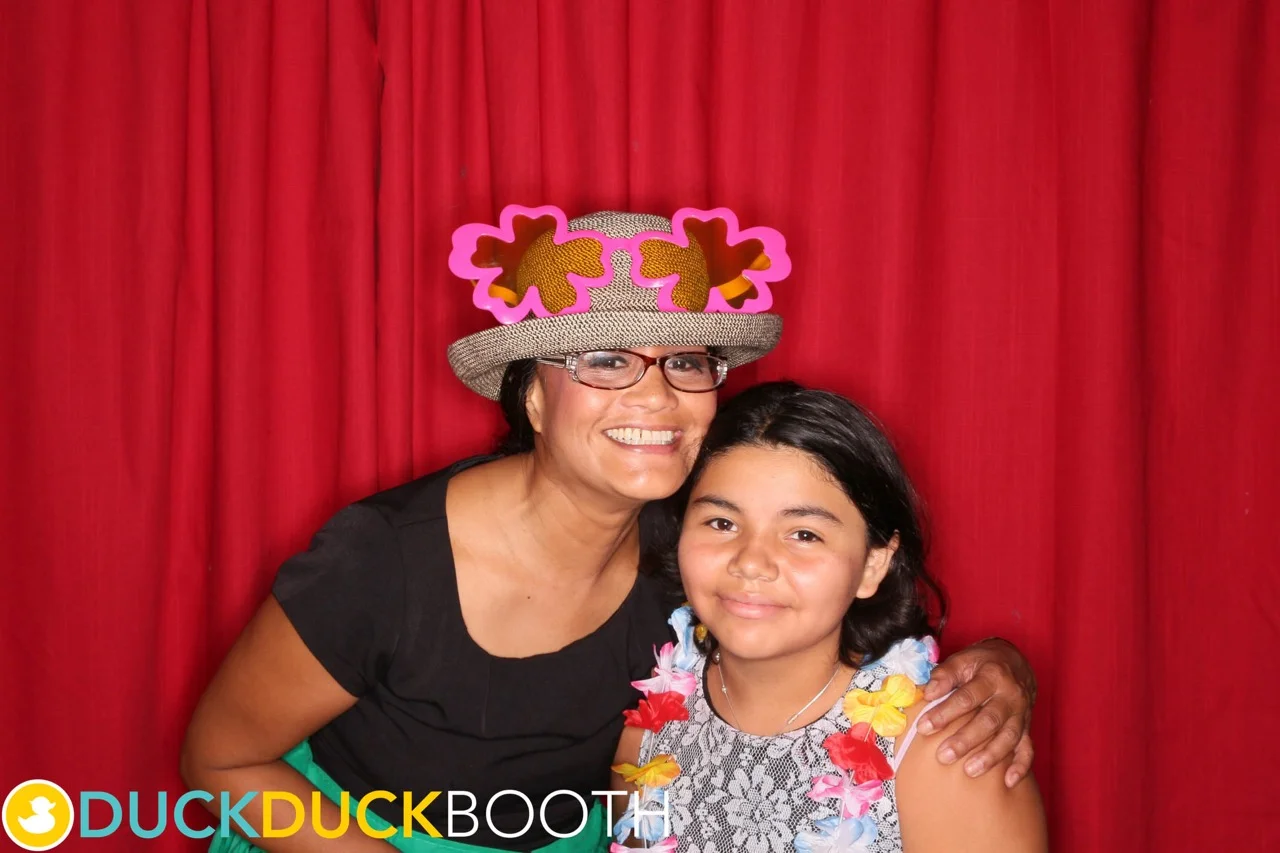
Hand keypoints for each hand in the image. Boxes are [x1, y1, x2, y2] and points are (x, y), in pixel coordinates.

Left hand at [918, 637, 1036, 787]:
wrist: (1015, 662)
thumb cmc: (982, 662)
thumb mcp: (963, 659)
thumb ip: (944, 675)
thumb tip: (928, 692)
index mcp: (992, 676)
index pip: (966, 697)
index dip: (944, 712)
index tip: (923, 727)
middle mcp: (1010, 696)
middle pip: (988, 721)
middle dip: (965, 740)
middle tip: (943, 756)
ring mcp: (1021, 713)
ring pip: (1008, 737)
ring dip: (990, 757)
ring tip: (969, 771)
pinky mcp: (1027, 727)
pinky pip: (1028, 749)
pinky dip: (1020, 766)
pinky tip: (1008, 782)